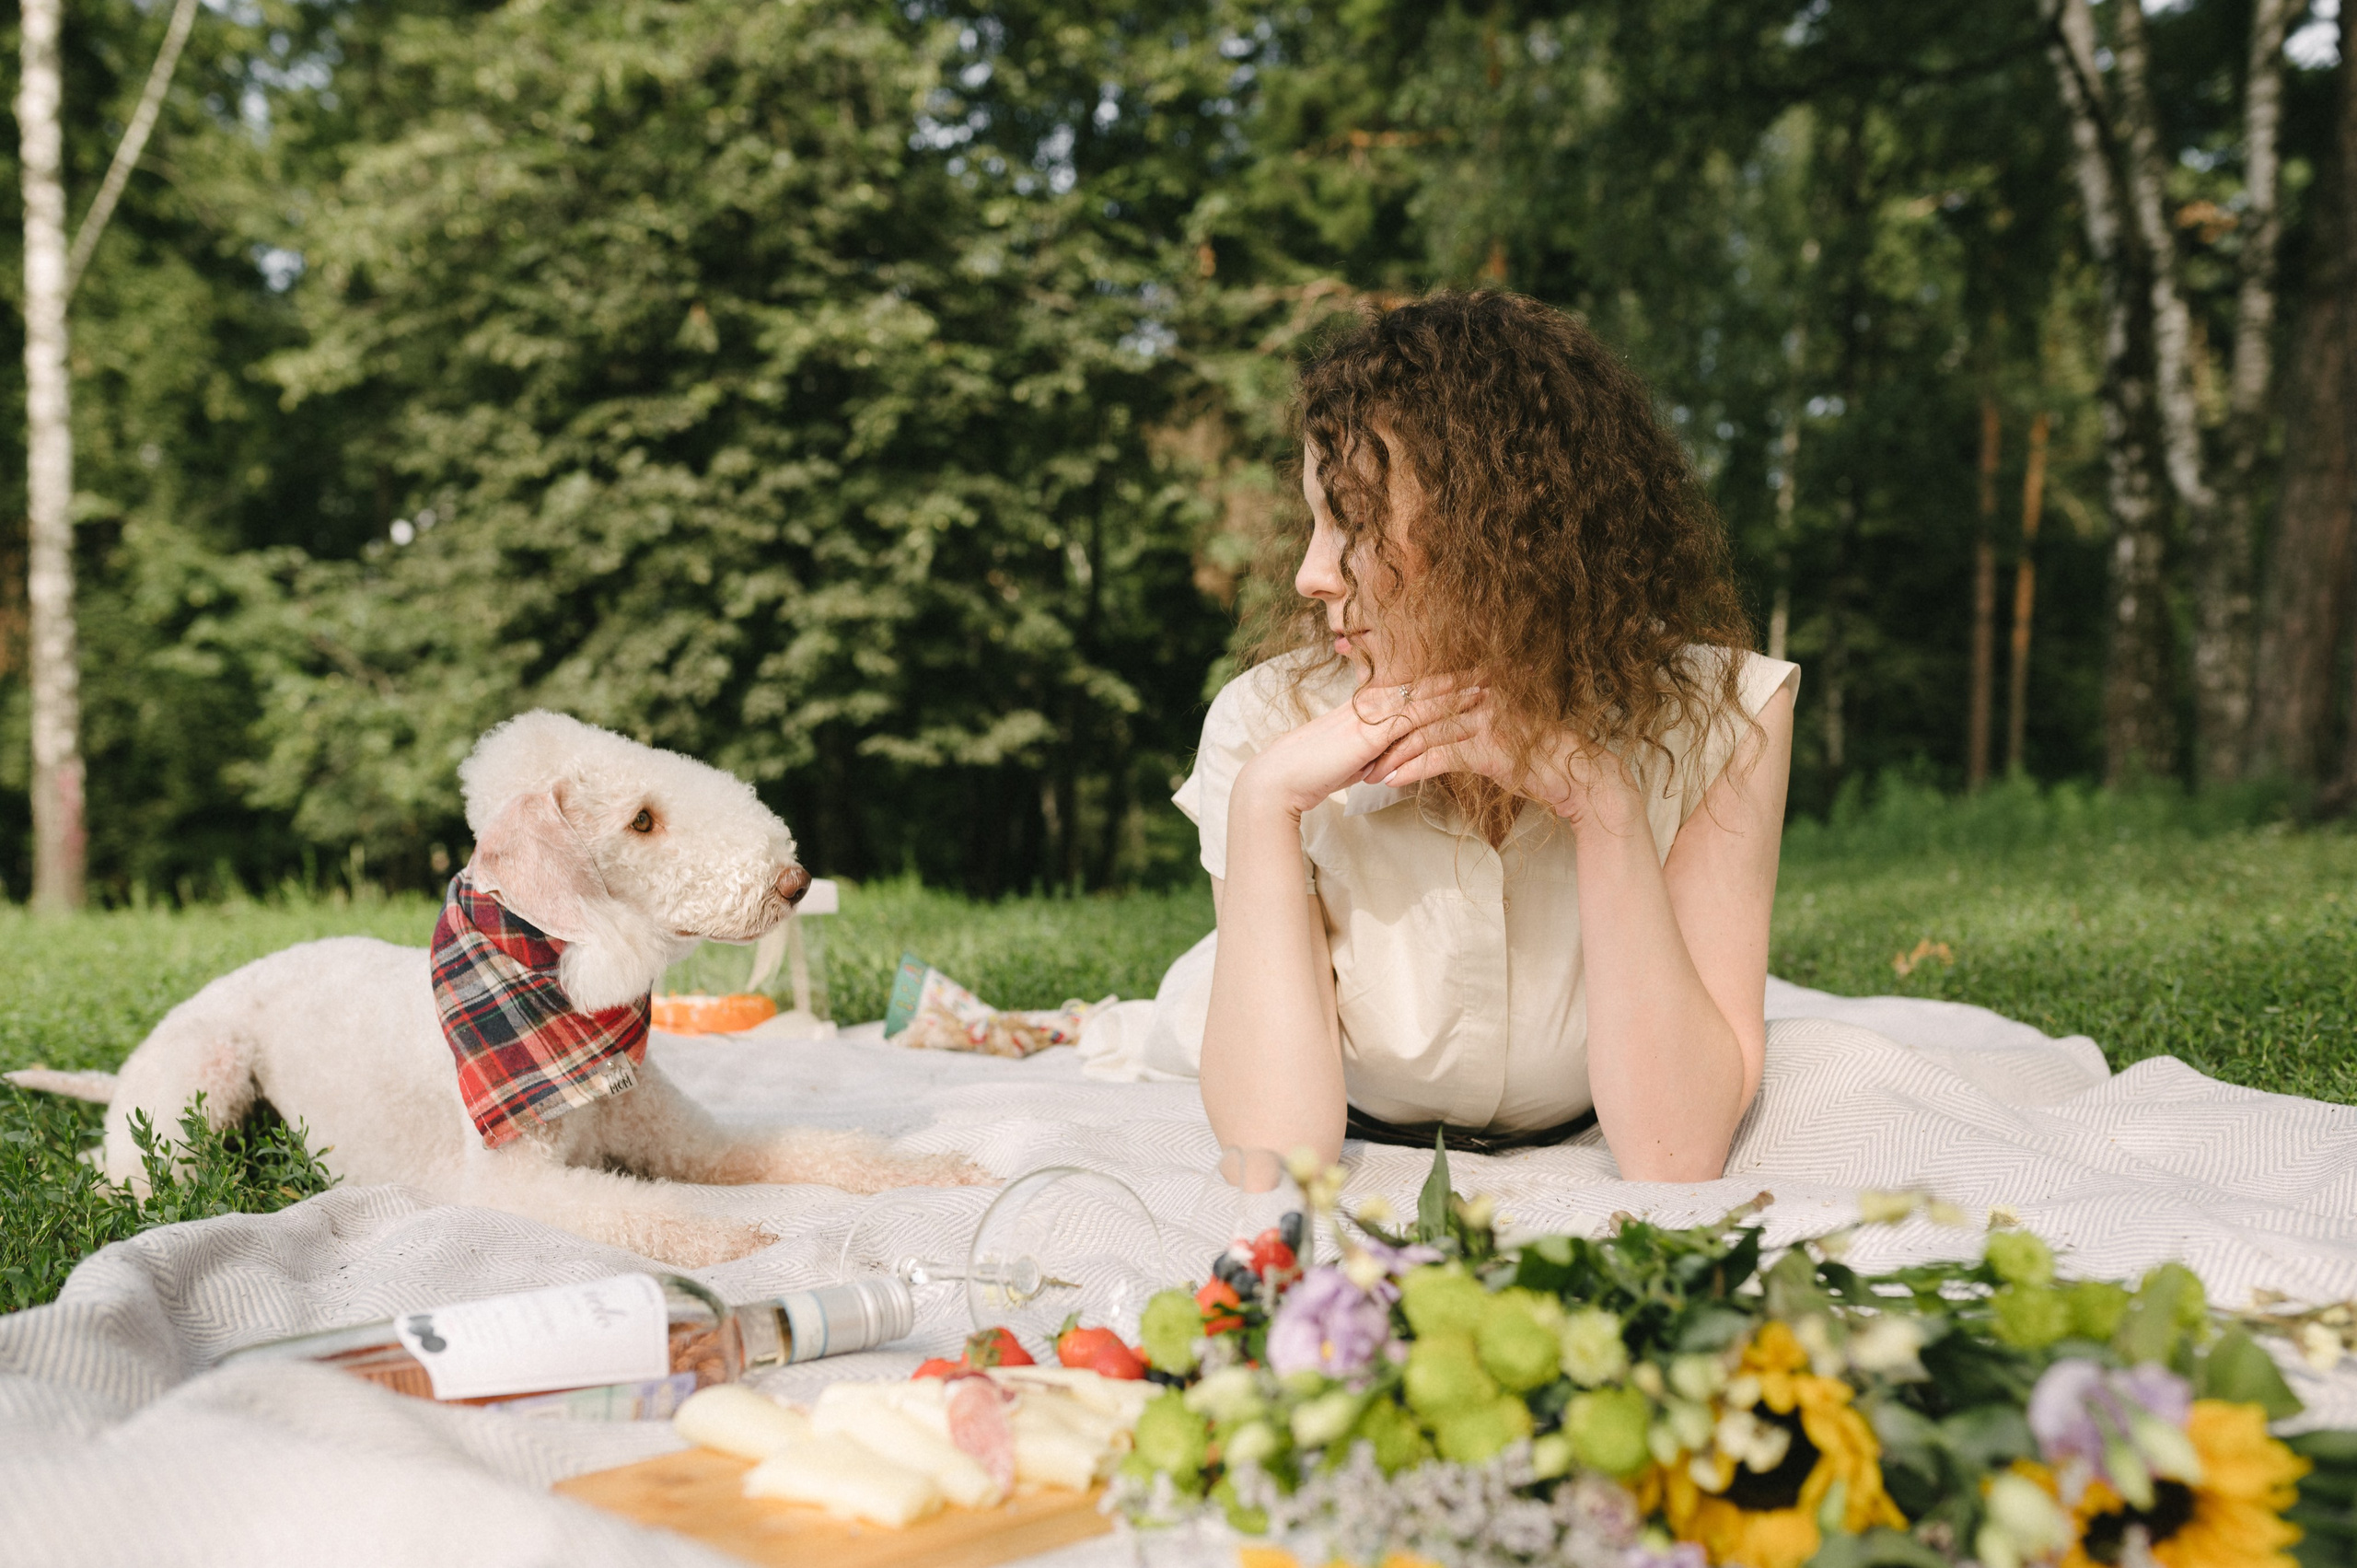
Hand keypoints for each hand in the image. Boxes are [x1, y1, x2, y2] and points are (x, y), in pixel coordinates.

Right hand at [1232, 676, 1483, 817]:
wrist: (1282, 777)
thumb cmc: (1309, 771)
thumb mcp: (1347, 758)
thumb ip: (1370, 754)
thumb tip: (1385, 762)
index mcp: (1364, 704)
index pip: (1408, 685)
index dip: (1437, 677)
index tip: (1465, 671)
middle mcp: (1370, 702)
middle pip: (1421, 682)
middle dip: (1455, 675)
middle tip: (1489, 665)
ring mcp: (1372, 715)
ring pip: (1424, 695)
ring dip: (1459, 689)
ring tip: (1491, 682)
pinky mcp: (1374, 733)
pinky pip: (1418, 718)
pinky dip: (1447, 711)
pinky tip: (1470, 709)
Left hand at [1361, 682, 1644, 833]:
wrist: (1576, 779)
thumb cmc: (1533, 761)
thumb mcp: (1495, 737)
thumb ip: (1464, 728)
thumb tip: (1427, 734)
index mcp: (1479, 687)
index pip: (1424, 699)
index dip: (1392, 719)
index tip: (1366, 738)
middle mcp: (1480, 695)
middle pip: (1419, 714)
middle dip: (1384, 738)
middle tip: (1357, 758)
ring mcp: (1486, 717)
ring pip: (1425, 734)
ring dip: (1392, 757)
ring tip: (1368, 774)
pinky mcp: (1491, 744)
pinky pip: (1442, 755)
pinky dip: (1414, 769)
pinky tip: (1394, 781)